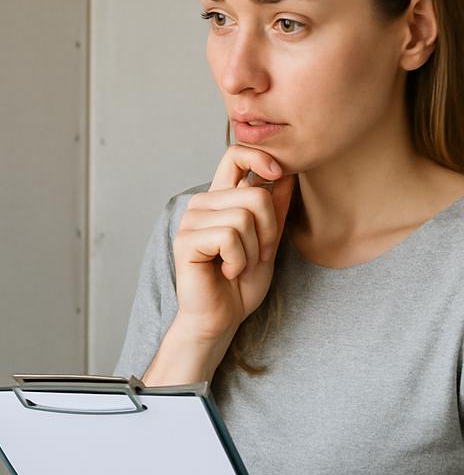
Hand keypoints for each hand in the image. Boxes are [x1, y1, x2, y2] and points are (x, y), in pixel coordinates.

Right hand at [173, 145, 295, 341]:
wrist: (220, 318)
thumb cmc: (240, 284)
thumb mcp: (268, 242)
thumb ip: (274, 209)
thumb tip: (288, 173)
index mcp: (220, 199)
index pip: (234, 155)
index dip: (260, 156)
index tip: (278, 174)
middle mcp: (202, 204)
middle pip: (255, 194)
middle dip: (268, 231)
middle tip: (257, 256)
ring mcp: (190, 221)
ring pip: (244, 217)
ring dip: (253, 250)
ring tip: (238, 265)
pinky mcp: (185, 240)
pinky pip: (228, 237)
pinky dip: (238, 260)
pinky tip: (225, 271)